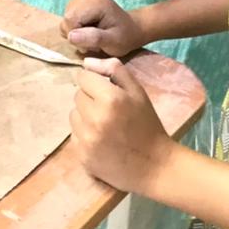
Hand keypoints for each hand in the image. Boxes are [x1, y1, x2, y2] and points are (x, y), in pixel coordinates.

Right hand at [61, 0, 146, 57]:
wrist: (131, 29)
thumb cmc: (124, 37)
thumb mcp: (113, 42)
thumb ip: (94, 38)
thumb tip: (71, 36)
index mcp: (96, 0)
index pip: (71, 20)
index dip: (77, 36)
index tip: (92, 45)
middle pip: (67, 19)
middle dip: (77, 35)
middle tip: (94, 42)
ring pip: (66, 20)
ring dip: (76, 32)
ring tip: (94, 35)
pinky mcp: (79, 1)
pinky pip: (68, 19)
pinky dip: (76, 28)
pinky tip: (90, 30)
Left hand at [70, 58, 173, 194]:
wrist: (154, 166)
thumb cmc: (147, 125)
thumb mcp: (138, 92)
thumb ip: (114, 70)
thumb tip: (87, 62)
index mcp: (110, 99)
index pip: (83, 78)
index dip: (93, 81)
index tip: (103, 89)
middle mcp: (94, 118)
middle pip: (77, 96)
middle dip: (90, 98)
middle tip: (108, 109)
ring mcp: (87, 139)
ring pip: (73, 115)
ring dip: (85, 116)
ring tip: (104, 125)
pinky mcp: (82, 156)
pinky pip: (74, 135)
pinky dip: (84, 134)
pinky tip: (101, 139)